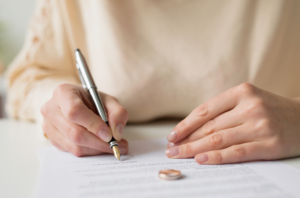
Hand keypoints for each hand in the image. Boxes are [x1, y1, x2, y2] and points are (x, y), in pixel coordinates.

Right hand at [41, 83, 128, 156]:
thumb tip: (116, 133)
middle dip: (99, 142)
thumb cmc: (92, 100)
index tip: (109, 134)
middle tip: (117, 145)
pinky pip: (72, 151)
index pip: (75, 111)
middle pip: (74, 132)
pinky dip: (91, 152)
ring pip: (74, 146)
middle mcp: (51, 109)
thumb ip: (118, 113)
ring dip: (97, 149)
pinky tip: (101, 146)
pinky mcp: (52, 140)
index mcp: (63, 93)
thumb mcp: (109, 100)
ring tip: (114, 146)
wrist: (78, 104)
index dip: (93, 125)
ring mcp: (49, 126)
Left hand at [166, 83, 299, 163]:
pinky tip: (201, 160)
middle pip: (209, 127)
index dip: (185, 125)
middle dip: (187, 140)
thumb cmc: (270, 110)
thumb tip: (192, 129)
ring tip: (180, 156)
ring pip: (219, 139)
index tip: (172, 136)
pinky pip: (237, 152)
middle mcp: (250, 107)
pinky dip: (217, 157)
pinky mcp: (269, 144)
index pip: (205, 110)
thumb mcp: (248, 100)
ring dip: (195, 149)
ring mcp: (260, 125)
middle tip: (171, 150)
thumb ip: (224, 111)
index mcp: (241, 92)